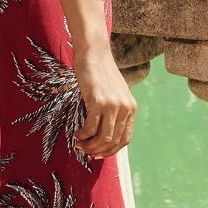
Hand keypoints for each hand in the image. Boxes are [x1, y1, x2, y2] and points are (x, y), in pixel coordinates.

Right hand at [71, 40, 136, 157]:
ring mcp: (112, 105)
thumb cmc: (100, 73)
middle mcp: (125, 108)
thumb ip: (114, 110)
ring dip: (89, 146)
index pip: (125, 139)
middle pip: (113, 141)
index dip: (111, 151)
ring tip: (79, 144)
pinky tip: (76, 134)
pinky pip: (90, 128)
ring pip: (103, 138)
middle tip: (85, 151)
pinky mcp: (98, 102)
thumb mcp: (114, 93)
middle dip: (98, 150)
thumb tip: (103, 134)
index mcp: (131, 107)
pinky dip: (82, 135)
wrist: (94, 53)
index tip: (98, 154)